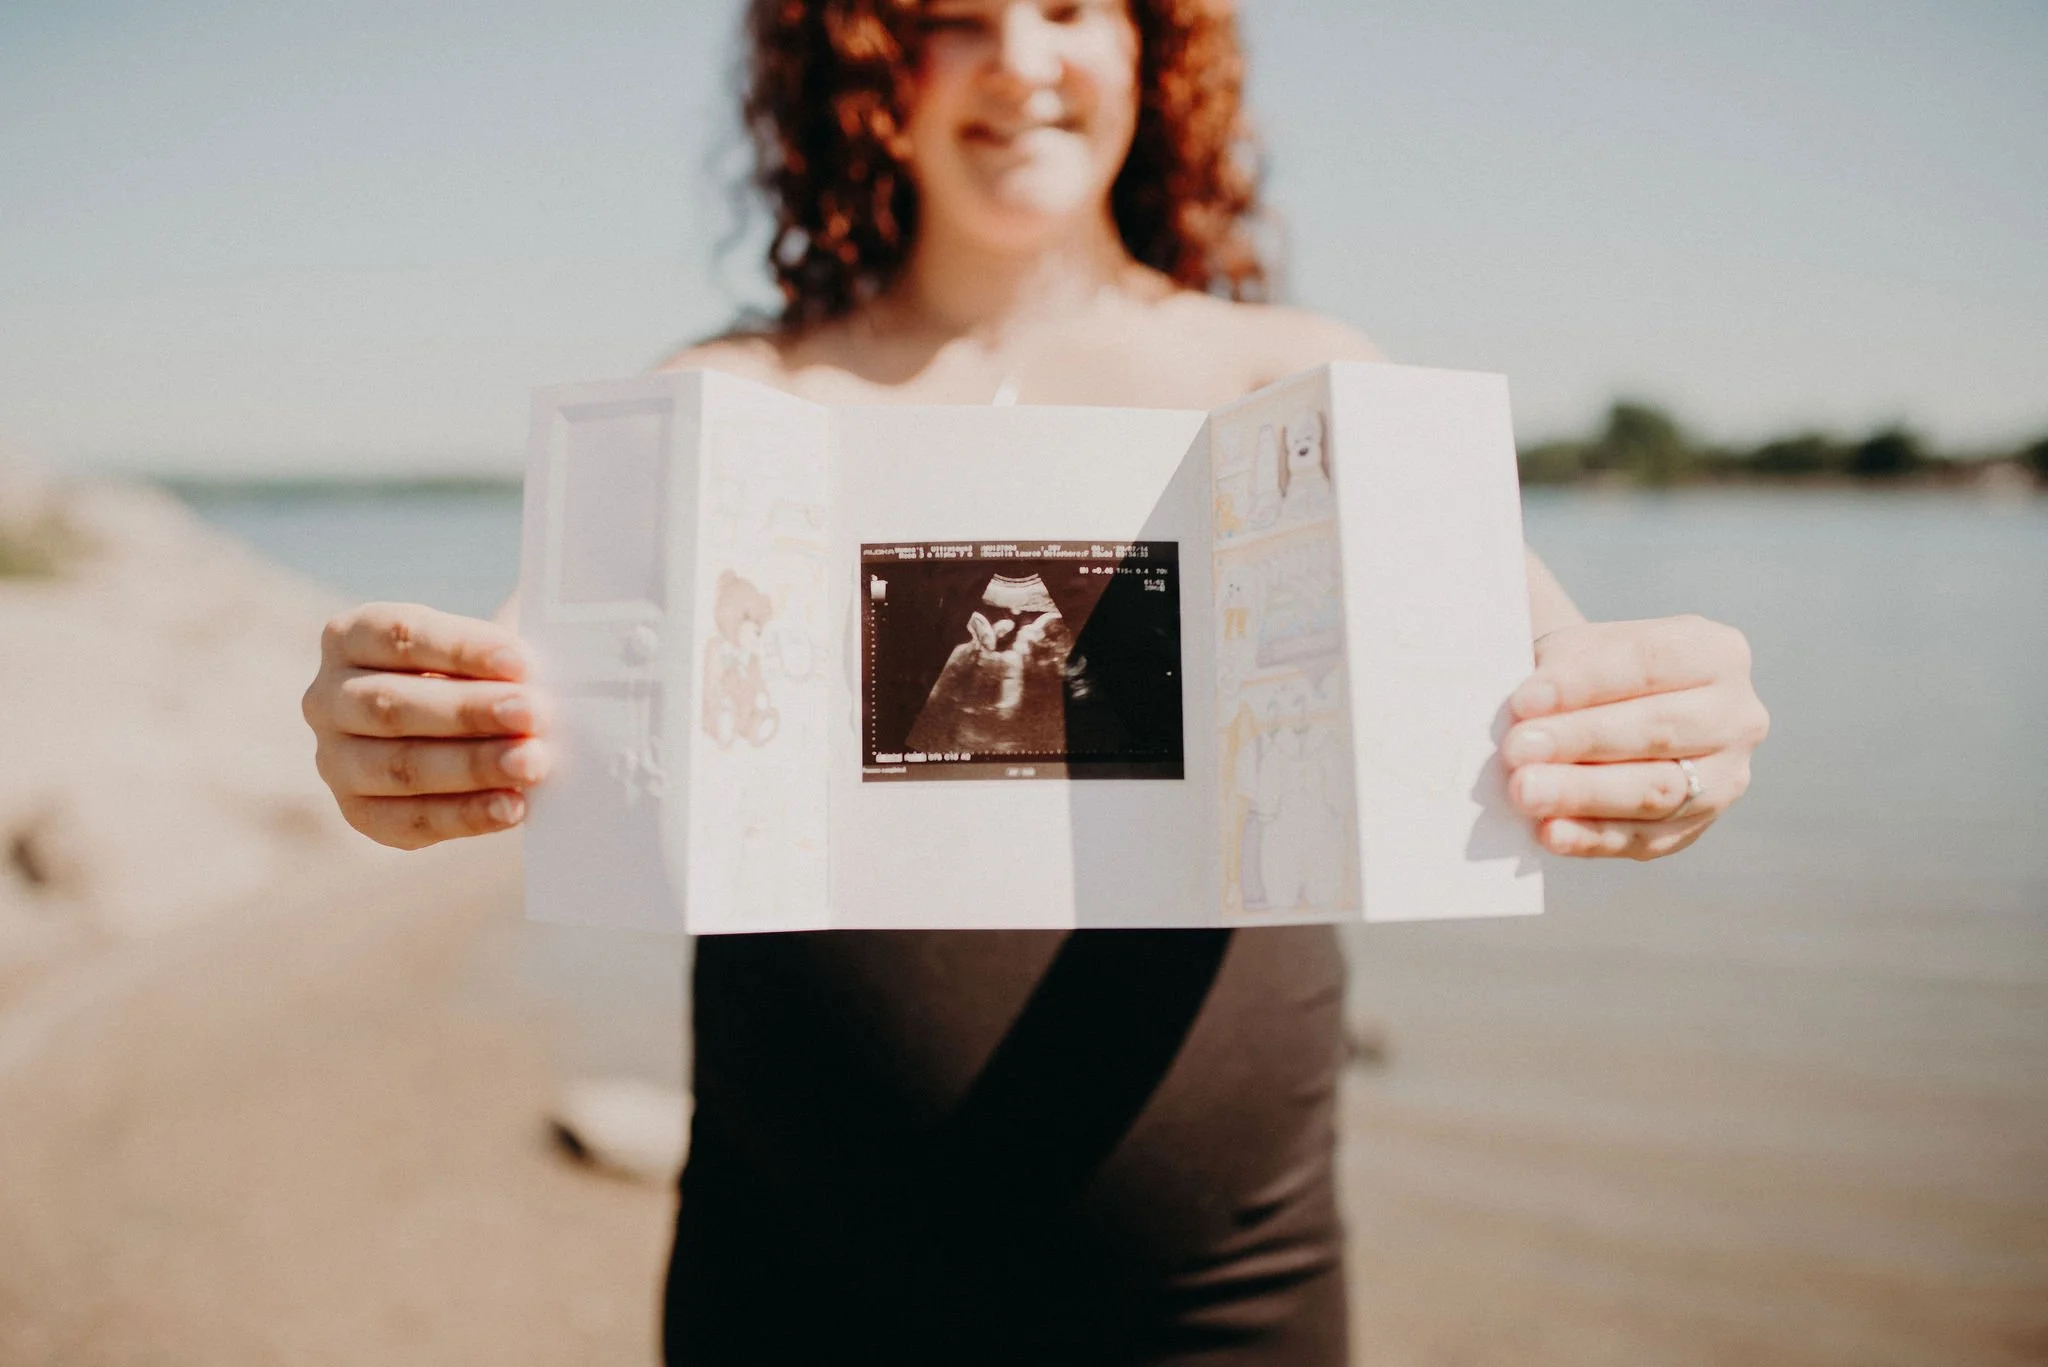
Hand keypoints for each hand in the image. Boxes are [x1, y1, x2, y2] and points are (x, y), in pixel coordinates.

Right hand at [301, 603, 550, 849]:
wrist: (479, 728)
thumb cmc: (488, 672)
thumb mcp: (494, 645)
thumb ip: (513, 645)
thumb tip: (561, 641)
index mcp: (351, 636)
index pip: (401, 635)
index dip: (462, 648)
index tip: (523, 662)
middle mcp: (328, 697)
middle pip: (393, 705)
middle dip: (470, 712)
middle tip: (533, 715)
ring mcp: (336, 759)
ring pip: (400, 766)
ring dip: (472, 767)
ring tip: (533, 763)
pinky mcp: (361, 812)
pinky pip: (410, 820)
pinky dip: (466, 815)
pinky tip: (514, 808)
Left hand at [1502, 615, 1767, 859]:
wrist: (1599, 711)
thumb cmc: (1585, 674)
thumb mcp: (1576, 651)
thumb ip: (1560, 674)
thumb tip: (1528, 713)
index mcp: (1715, 652)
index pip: (1648, 664)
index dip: (1584, 683)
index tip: (1524, 700)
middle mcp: (1735, 716)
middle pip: (1658, 730)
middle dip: (1582, 740)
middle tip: (1517, 749)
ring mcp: (1724, 778)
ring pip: (1655, 790)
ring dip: (1584, 793)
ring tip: (1525, 790)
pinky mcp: (1693, 828)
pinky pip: (1643, 839)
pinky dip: (1592, 837)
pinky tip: (1549, 832)